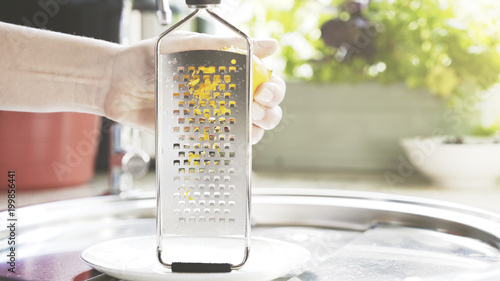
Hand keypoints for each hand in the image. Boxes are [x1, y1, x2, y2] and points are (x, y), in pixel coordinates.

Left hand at [103, 31, 285, 143]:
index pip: (265, 81)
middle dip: (269, 112)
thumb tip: (271, 46)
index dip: (273, 89)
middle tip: (255, 107)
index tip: (263, 91)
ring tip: (245, 123)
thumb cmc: (149, 58)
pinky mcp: (197, 135)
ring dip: (256, 130)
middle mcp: (225, 95)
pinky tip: (226, 138)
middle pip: (264, 109)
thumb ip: (229, 46)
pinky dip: (229, 144)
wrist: (116, 83)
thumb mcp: (190, 45)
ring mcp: (212, 117)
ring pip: (249, 129)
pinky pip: (221, 144)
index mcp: (229, 72)